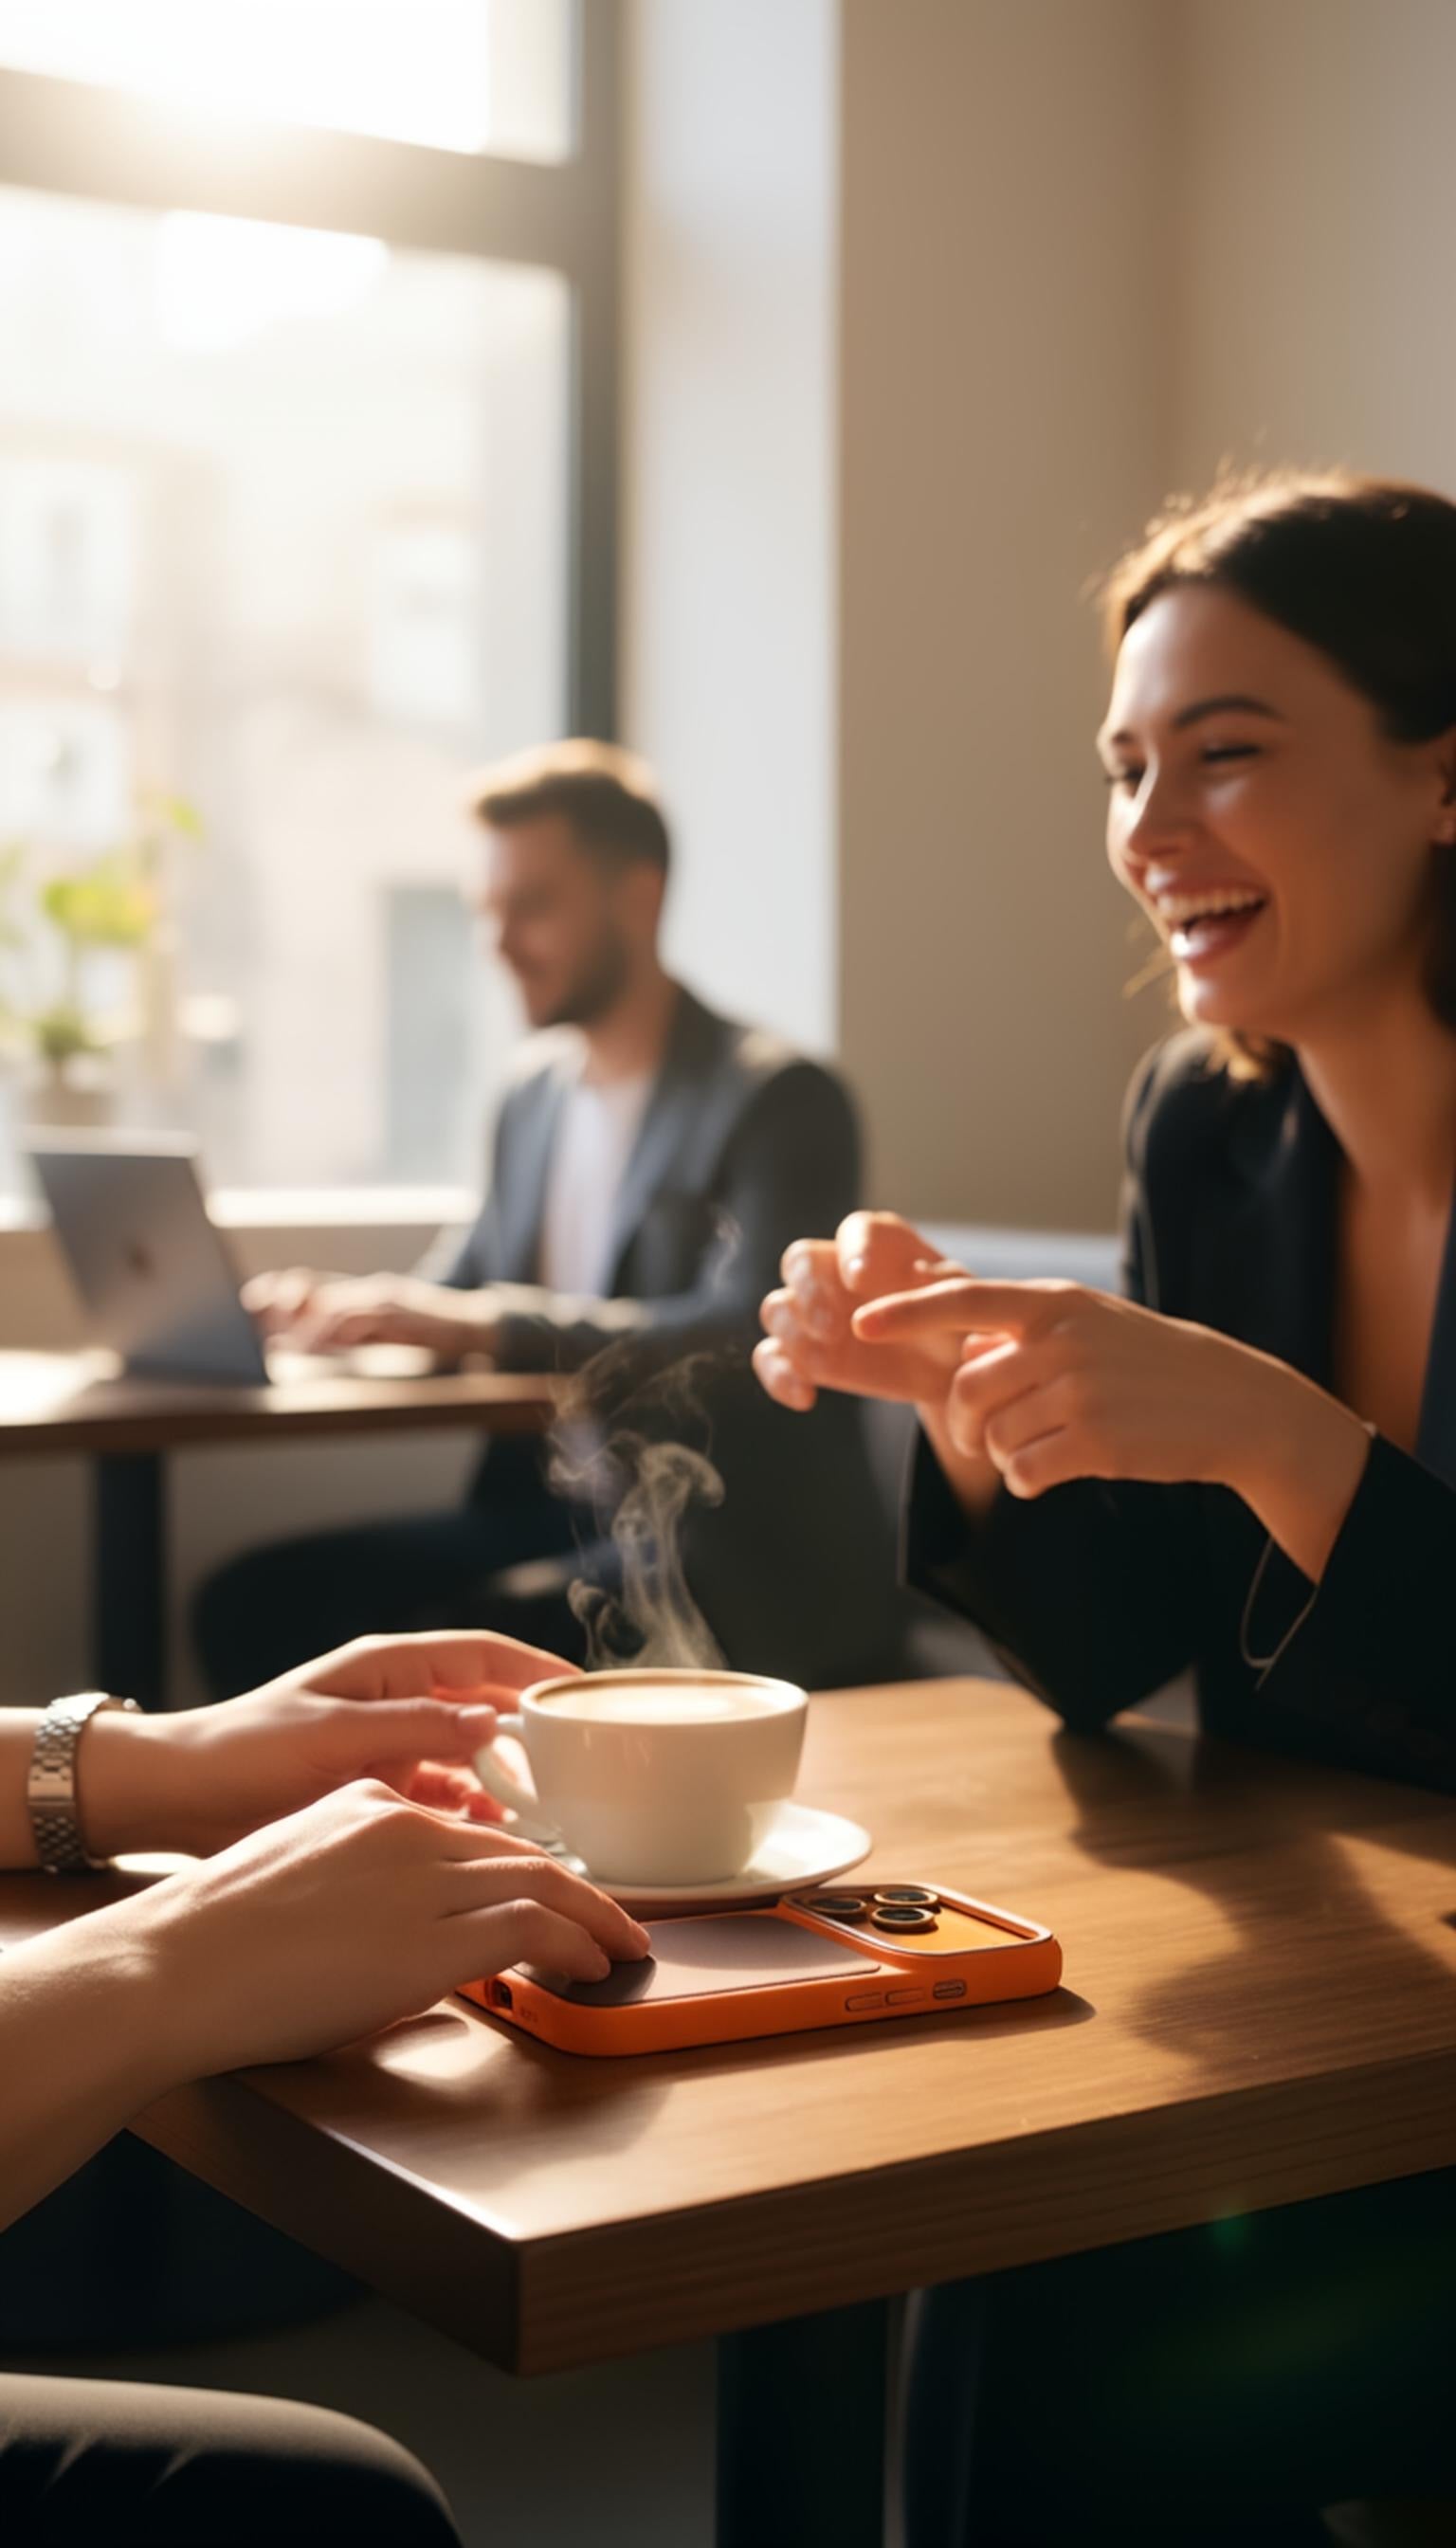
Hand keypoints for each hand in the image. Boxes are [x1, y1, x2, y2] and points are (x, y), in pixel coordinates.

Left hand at [84, 1631, 578, 1858]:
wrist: (178, 1795)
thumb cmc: (244, 1750)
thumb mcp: (333, 1733)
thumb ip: (415, 1725)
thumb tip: (492, 1719)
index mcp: (388, 1667)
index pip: (484, 1654)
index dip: (538, 1668)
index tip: (586, 1691)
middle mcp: (395, 1700)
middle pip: (485, 1705)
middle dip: (532, 1731)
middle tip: (581, 1764)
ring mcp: (387, 1743)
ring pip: (467, 1755)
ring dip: (503, 1778)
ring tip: (547, 1810)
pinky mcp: (374, 1785)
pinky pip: (439, 1793)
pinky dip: (468, 1811)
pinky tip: (492, 1837)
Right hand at [122, 1781, 651, 2077]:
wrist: (171, 1968)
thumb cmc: (213, 1944)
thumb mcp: (302, 1878)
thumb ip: (365, 1889)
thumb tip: (411, 1936)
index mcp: (369, 1802)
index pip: (472, 1832)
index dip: (524, 1865)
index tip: (553, 1891)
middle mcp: (405, 1826)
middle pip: (521, 1852)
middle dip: (580, 1889)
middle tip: (618, 1920)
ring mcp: (421, 1879)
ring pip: (540, 1882)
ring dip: (594, 1918)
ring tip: (622, 1946)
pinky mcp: (432, 1939)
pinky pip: (532, 1929)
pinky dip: (577, 1943)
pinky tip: (594, 1964)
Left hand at [243, 1269, 496, 1358]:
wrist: (473, 1325)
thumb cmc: (427, 1333)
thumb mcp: (380, 1333)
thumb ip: (346, 1333)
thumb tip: (302, 1342)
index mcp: (361, 1293)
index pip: (313, 1285)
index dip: (280, 1289)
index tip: (252, 1298)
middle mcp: (368, 1288)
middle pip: (315, 1288)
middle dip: (282, 1300)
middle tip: (256, 1311)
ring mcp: (383, 1296)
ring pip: (332, 1304)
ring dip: (302, 1325)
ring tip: (280, 1343)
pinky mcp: (399, 1310)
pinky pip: (358, 1318)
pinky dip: (333, 1330)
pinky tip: (315, 1343)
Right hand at [754, 1212, 969, 1412]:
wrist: (951, 1374)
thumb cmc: (958, 1323)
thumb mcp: (964, 1303)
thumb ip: (944, 1285)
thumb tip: (918, 1273)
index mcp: (880, 1246)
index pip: (856, 1231)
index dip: (852, 1250)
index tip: (860, 1279)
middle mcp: (837, 1271)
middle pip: (799, 1261)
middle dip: (807, 1290)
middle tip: (832, 1325)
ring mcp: (814, 1313)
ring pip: (777, 1308)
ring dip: (793, 1332)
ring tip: (822, 1360)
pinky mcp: (804, 1355)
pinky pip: (770, 1358)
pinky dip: (777, 1376)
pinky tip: (805, 1397)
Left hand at [853, 1277, 1371, 1571]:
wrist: (1235, 1404)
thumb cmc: (1152, 1364)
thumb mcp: (1093, 1324)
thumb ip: (1027, 1331)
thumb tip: (964, 1345)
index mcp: (1057, 1303)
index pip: (964, 1300)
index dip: (907, 1312)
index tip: (861, 1322)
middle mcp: (1062, 1341)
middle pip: (967, 1389)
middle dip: (963, 1423)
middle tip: (982, 1436)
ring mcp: (1079, 1392)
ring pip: (991, 1436)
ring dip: (1003, 1454)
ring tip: (1044, 1447)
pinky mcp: (1094, 1443)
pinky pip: (1021, 1473)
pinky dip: (1028, 1480)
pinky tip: (1056, 1471)